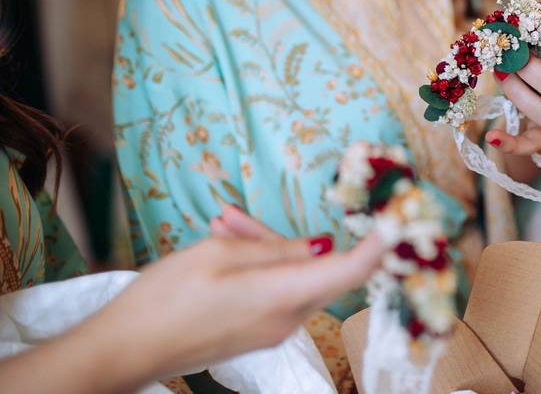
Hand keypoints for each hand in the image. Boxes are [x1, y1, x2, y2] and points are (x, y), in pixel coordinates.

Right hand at [1, 211, 384, 393]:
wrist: (123, 349)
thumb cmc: (167, 298)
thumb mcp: (220, 254)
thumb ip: (275, 249)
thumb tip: (319, 247)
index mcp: (284, 295)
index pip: (351, 269)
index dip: (378, 243)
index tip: (395, 217)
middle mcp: (287, 317)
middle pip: (313, 266)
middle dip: (283, 235)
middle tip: (240, 213)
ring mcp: (270, 328)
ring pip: (288, 274)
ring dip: (262, 245)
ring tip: (220, 222)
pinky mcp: (254, 331)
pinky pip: (270, 290)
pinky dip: (255, 265)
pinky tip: (223, 240)